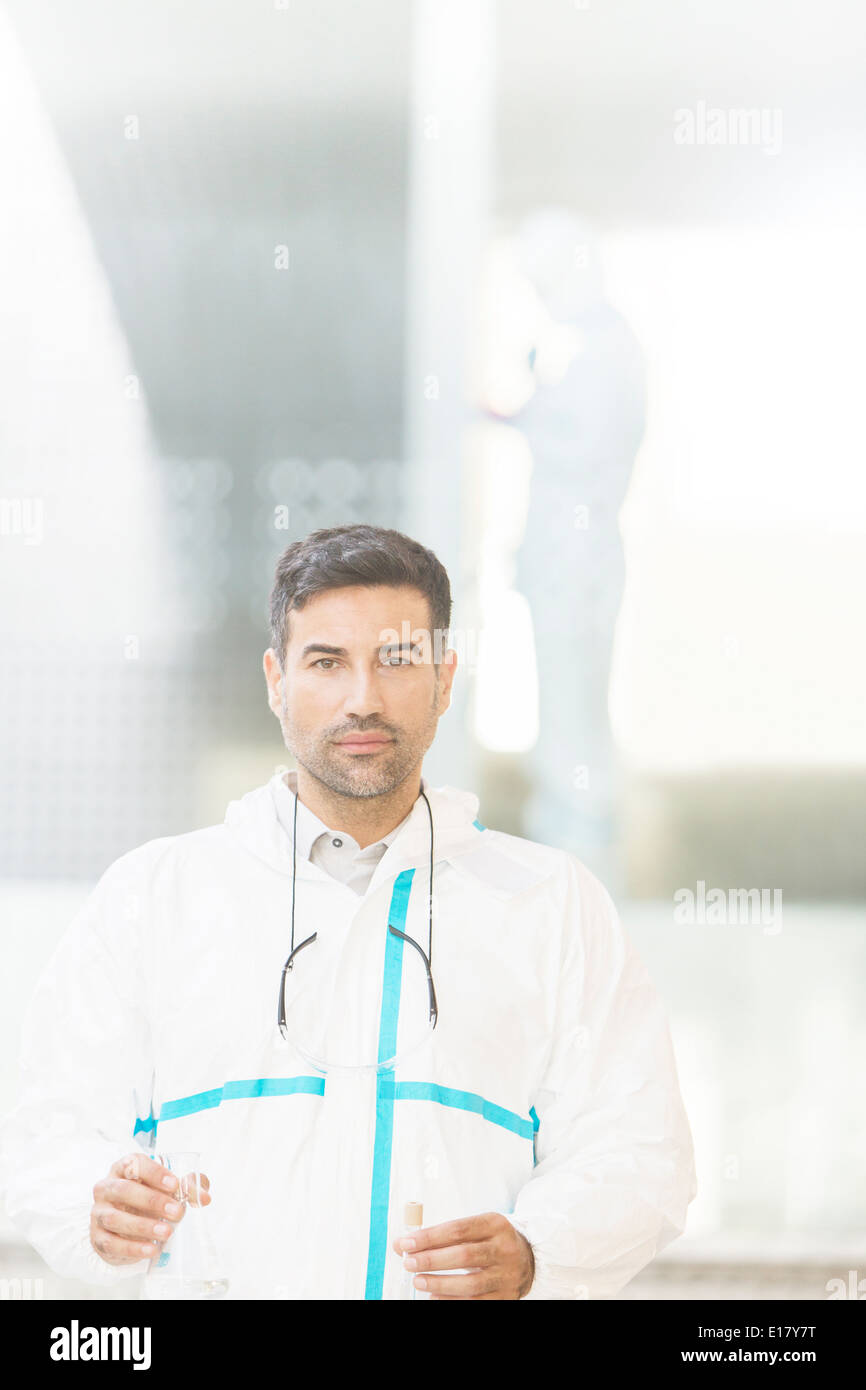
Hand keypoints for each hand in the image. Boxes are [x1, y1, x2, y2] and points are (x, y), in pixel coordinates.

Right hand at [90, 1152, 210, 1265]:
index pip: (134, 1163)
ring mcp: (99, 1213)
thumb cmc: (147, 1199)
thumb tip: (204, 1197)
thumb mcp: (167, 1189)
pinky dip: (133, 1247)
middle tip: (177, 1212)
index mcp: (122, 1168)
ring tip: (167, 1232)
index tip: (175, 1184)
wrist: (123, 1228)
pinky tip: (152, 1249)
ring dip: (143, 1226)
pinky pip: (112, 1243)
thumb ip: (187, 1187)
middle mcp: (106, 1188)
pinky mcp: (98, 1238)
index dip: (154, 1173)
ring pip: (115, 1218)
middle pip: (123, 1190)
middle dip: (152, 1201)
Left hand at [392, 1211, 534, 1299]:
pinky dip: (451, 1301)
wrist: (527, 1260)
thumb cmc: (490, 1241)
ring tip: (418, 1281)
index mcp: (495, 1224)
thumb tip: (402, 1245)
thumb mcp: (475, 1229)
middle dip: (432, 1259)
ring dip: (440, 1283)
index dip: (430, 1237)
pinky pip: (476, 1302)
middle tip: (408, 1262)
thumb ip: (441, 1235)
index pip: (458, 1229)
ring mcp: (507, 1275)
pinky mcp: (505, 1296)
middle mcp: (504, 1248)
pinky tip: (434, 1297)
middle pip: (465, 1255)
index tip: (406, 1243)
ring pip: (471, 1283)